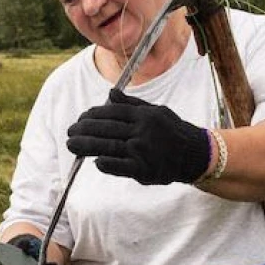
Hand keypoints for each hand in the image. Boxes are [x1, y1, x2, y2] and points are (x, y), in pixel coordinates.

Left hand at [65, 88, 210, 184]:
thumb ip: (132, 104)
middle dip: (84, 129)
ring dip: (87, 146)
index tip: (81, 118)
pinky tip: (95, 162)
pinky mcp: (144, 170)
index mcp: (144, 116)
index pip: (112, 113)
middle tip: (70, 131)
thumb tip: (110, 94)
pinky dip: (107, 164)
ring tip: (72, 145)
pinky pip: (121, 167)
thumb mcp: (156, 111)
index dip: (93, 115)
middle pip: (106, 129)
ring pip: (108, 147)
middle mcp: (142, 132)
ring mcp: (142, 151)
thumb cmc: (172, 131)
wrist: (194, 154)